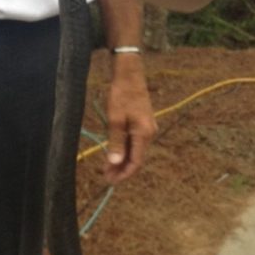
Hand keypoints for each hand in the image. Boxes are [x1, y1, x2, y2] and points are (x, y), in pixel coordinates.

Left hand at [103, 54, 156, 183]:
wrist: (129, 74)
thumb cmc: (121, 94)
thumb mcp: (115, 119)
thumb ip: (115, 142)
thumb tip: (114, 163)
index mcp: (144, 133)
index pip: (136, 162)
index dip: (123, 174)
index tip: (110, 181)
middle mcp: (149, 132)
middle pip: (136, 157)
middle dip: (121, 168)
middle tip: (105, 176)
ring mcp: (147, 127)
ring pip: (135, 150)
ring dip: (122, 159)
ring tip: (107, 167)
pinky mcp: (142, 122)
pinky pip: (134, 141)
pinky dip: (124, 149)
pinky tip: (113, 151)